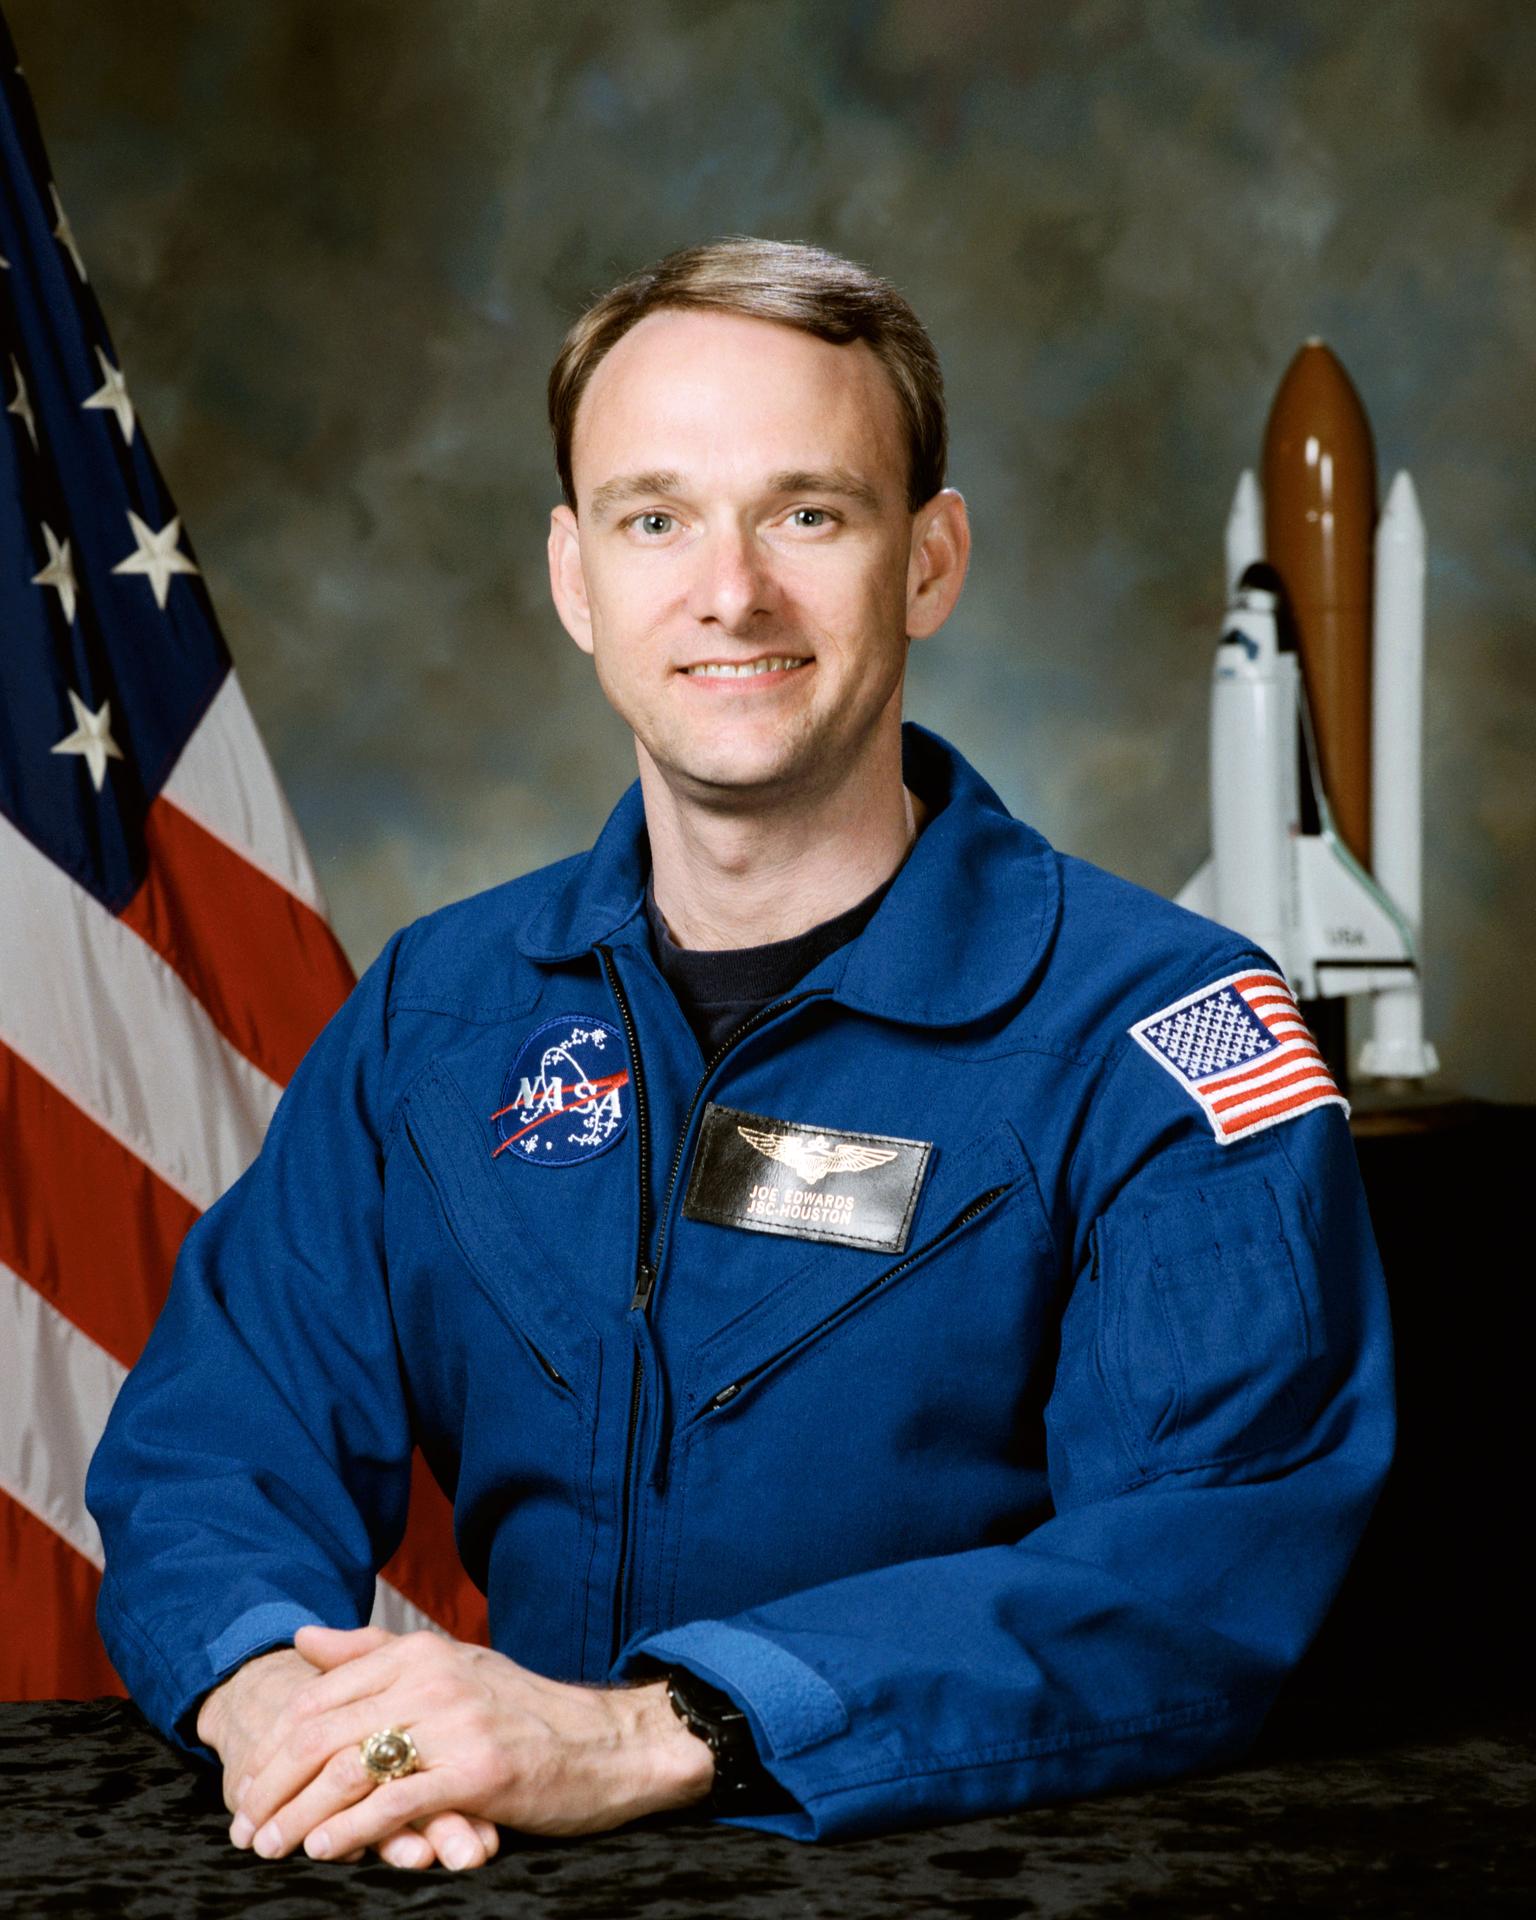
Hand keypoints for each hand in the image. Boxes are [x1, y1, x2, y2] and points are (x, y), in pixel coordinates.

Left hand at [197, 1634, 498, 1870]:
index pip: (318, 1696)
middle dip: (271, 1786)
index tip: (247, 1788)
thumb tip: (303, 1638)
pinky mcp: (479, 1772)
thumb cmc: (523, 1711)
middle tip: (245, 1827)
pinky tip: (324, 1848)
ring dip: (297, 1815)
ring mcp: (456, 1724)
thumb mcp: (451, 1664)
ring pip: (348, 1769)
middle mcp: (432, 1680)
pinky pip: (396, 1803)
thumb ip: (372, 1653)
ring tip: (270, 1846)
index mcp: (420, 1652)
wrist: (606, 1743)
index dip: (271, 1746)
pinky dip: (351, 1829)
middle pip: (321, 1733)